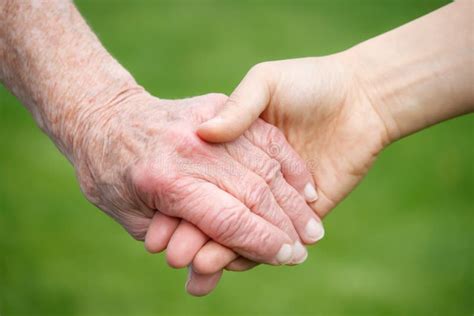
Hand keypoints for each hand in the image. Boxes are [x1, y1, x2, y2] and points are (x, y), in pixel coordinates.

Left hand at [75, 90, 322, 264]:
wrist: (105, 118)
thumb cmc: (111, 176)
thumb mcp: (131, 219)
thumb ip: (176, 240)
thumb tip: (211, 270)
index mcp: (167, 182)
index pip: (229, 220)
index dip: (263, 243)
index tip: (287, 257)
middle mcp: (191, 151)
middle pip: (254, 193)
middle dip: (286, 226)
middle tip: (305, 247)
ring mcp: (206, 123)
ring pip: (264, 165)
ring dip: (293, 199)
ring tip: (313, 222)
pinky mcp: (217, 105)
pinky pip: (263, 136)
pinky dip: (288, 163)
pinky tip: (306, 185)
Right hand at [186, 0, 473, 292]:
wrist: (361, 98)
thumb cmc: (309, 82)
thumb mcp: (266, 83)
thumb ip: (239, 107)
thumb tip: (204, 133)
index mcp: (235, 148)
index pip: (202, 183)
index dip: (180, 204)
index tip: (158, 226)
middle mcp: (250, 176)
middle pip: (218, 212)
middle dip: (195, 235)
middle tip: (173, 256)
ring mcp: (276, 198)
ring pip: (242, 231)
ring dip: (219, 251)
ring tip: (197, 268)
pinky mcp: (305, 214)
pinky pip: (276, 238)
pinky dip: (255, 253)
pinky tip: (231, 265)